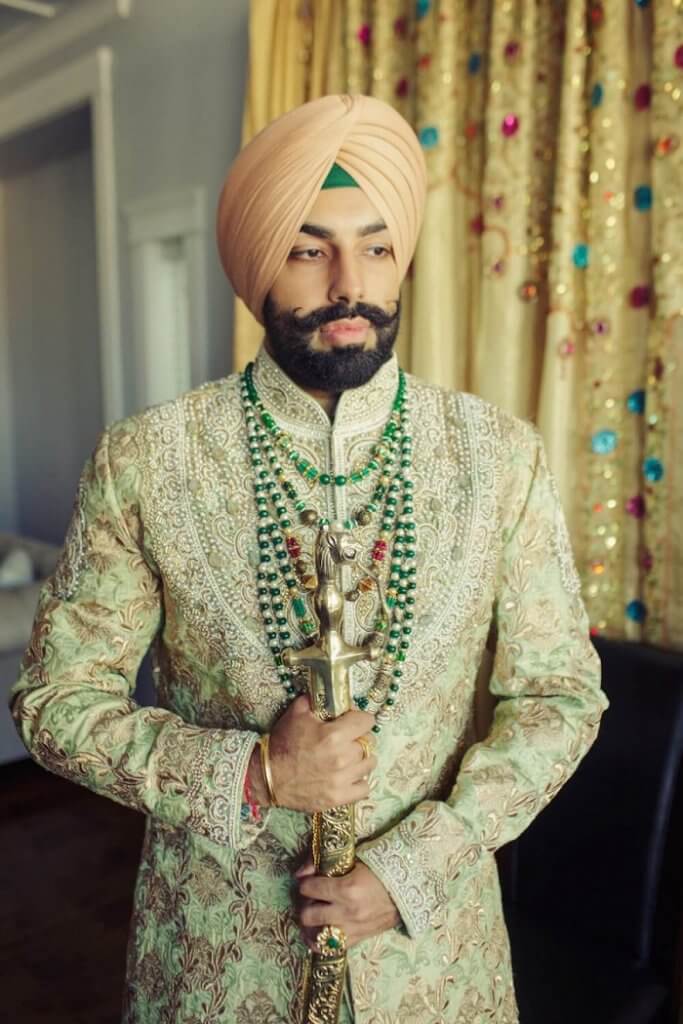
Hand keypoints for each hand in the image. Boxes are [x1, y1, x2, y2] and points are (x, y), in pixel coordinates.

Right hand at [254, 694, 376, 813]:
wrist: (266, 776)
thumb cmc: (281, 744)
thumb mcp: (296, 714)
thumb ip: (315, 700)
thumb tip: (327, 692)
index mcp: (334, 735)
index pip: (367, 721)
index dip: (359, 719)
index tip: (353, 721)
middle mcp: (342, 757)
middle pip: (369, 743)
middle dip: (359, 738)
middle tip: (347, 739)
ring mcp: (341, 780)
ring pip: (369, 764)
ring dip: (361, 759)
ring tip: (349, 757)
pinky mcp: (338, 797)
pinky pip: (364, 788)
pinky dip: (359, 781)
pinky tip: (348, 775)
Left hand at [294, 856, 400, 949]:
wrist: (405, 890)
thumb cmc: (378, 869)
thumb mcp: (352, 859)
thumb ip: (323, 863)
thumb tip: (299, 873)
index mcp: (347, 888)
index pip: (309, 889)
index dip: (305, 883)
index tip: (309, 880)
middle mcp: (348, 912)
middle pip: (308, 915)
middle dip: (305, 904)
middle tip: (311, 898)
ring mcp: (353, 929)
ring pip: (315, 936)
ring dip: (310, 925)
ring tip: (313, 914)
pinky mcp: (358, 940)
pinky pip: (330, 949)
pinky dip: (321, 941)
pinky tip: (319, 932)